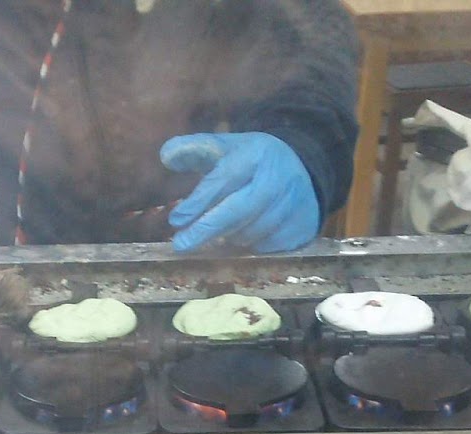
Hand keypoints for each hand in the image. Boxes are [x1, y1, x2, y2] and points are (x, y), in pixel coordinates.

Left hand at [161, 132, 321, 253]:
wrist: (304, 168)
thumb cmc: (253, 162)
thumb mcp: (227, 147)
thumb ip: (195, 149)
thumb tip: (166, 156)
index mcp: (256, 154)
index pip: (223, 181)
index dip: (198, 203)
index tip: (176, 221)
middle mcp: (278, 179)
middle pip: (238, 211)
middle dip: (206, 230)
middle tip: (181, 245)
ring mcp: (294, 205)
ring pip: (250, 233)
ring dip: (228, 238)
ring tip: (216, 234)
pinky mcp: (302, 227)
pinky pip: (267, 247)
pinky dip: (250, 247)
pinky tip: (240, 238)